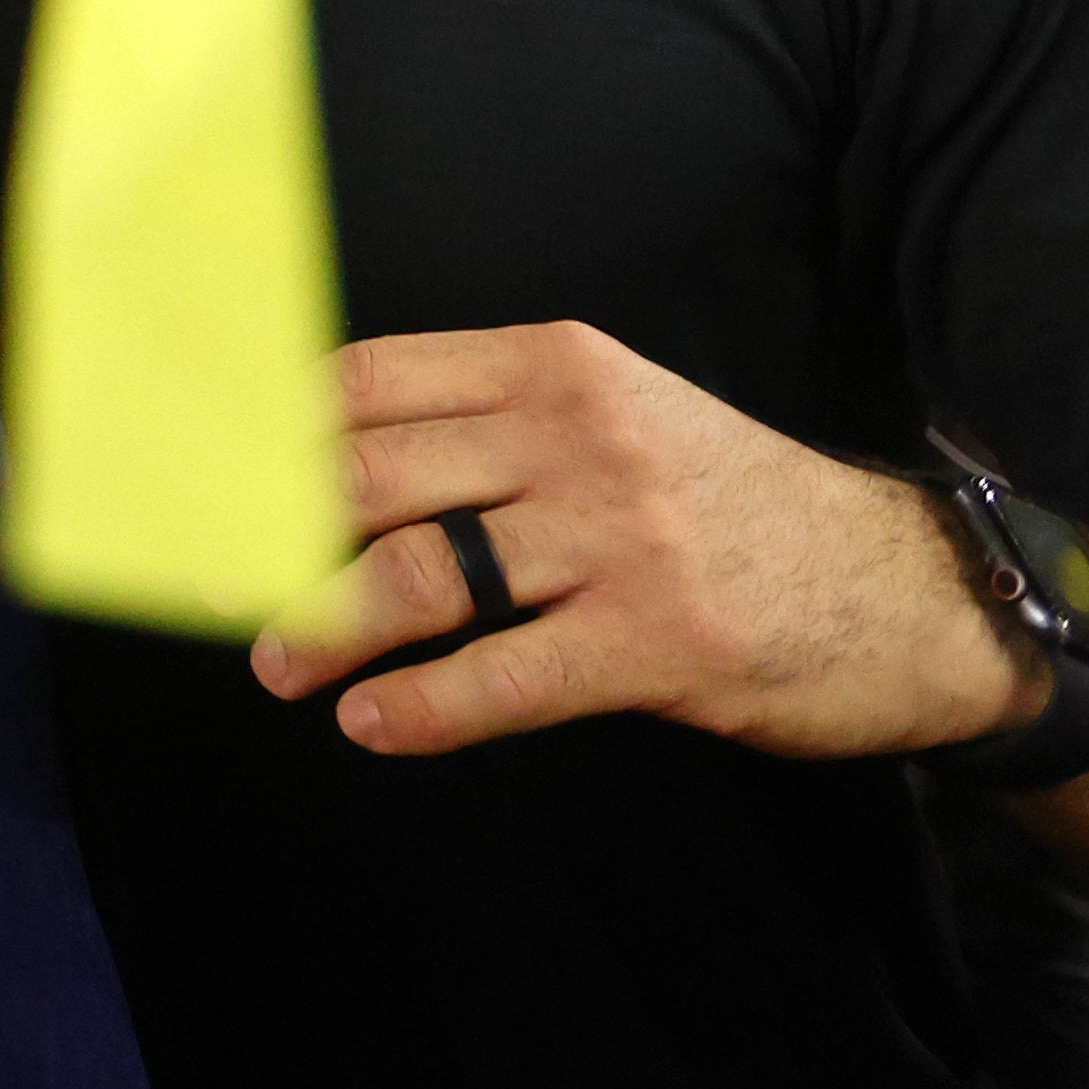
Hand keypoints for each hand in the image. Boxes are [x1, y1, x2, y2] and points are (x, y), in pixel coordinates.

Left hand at [255, 323, 1041, 762]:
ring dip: (322, 624)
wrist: (904, 589)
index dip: (261, 424)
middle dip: (265, 532)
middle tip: (198, 577)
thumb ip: (487, 425)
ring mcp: (618, 537)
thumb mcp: (616, 419)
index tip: (183, 464)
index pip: (366, 378)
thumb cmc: (730, 504)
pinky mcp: (658, 640)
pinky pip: (507, 676)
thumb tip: (324, 453)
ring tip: (276, 664)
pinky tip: (374, 723)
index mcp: (554, 364)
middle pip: (368, 473)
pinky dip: (425, 707)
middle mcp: (577, 434)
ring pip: (419, 572)